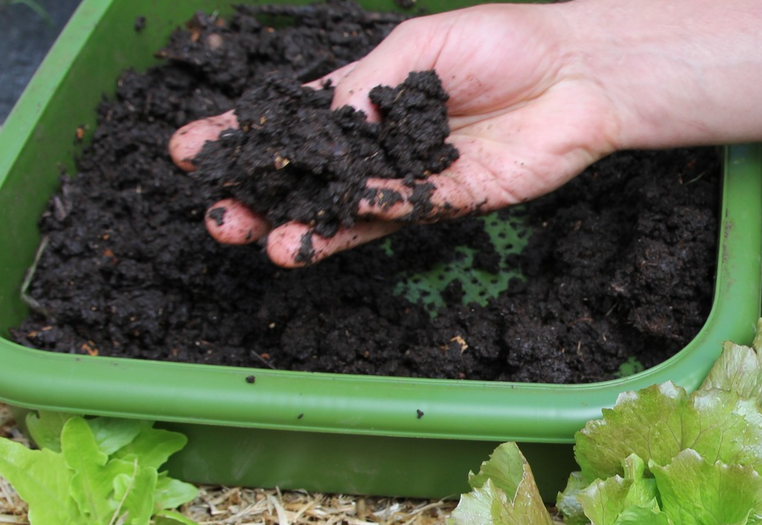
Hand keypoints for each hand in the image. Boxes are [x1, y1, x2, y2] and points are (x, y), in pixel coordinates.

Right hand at [169, 3, 617, 266]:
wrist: (576, 70)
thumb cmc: (500, 44)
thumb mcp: (417, 49)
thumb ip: (367, 86)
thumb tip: (322, 117)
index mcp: (364, 102)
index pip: (292, 125)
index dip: (241, 140)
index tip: (186, 152)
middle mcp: (383, 148)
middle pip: (312, 182)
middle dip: (262, 201)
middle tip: (219, 218)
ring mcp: (417, 179)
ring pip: (353, 212)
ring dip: (311, 229)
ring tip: (270, 242)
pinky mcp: (457, 200)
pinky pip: (410, 209)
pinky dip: (377, 208)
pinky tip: (344, 210)